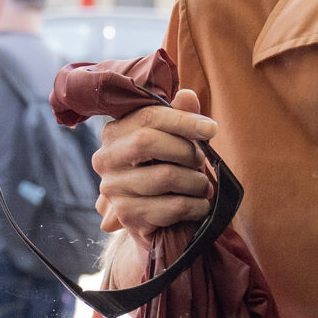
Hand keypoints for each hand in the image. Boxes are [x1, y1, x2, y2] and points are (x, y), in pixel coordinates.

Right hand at [94, 87, 215, 244]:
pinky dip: (196, 206)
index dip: (183, 120)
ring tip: (203, 186)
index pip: (148, 117)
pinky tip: (201, 205)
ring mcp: (113, 189)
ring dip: (197, 182)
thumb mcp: (175, 140)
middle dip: (186, 150)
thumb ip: (181, 117)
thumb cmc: (167, 171)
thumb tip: (187, 95)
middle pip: (148, 141)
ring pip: (166, 176)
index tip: (212, 128)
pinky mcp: (128, 216)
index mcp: (114, 132)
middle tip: (202, 161)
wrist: (158, 222)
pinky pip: (173, 206)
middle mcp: (105, 159)